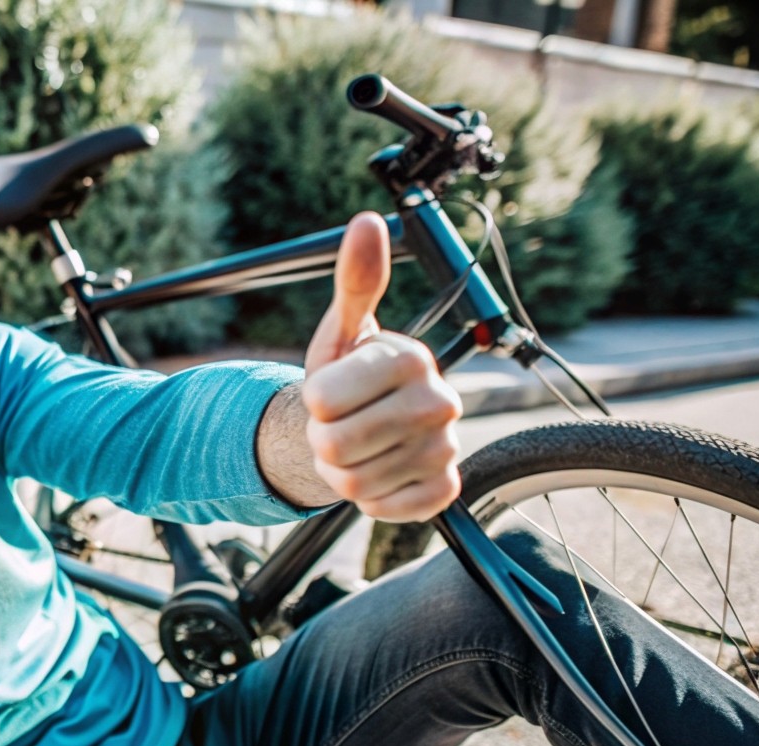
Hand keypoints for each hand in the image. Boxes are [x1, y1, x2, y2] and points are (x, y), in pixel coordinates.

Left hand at [301, 212, 462, 521]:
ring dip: (341, 472)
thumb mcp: (341, 331)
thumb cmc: (348, 377)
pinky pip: (384, 508)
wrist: (365, 427)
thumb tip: (366, 223)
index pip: (323, 401)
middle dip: (323, 440)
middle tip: (338, 426)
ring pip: (354, 484)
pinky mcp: (443, 490)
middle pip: (336, 446)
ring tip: (356, 448)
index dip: (312, 403)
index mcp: (412, 359)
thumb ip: (355, 282)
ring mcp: (446, 448)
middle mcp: (441, 402)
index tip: (329, 394)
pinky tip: (378, 472)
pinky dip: (369, 499)